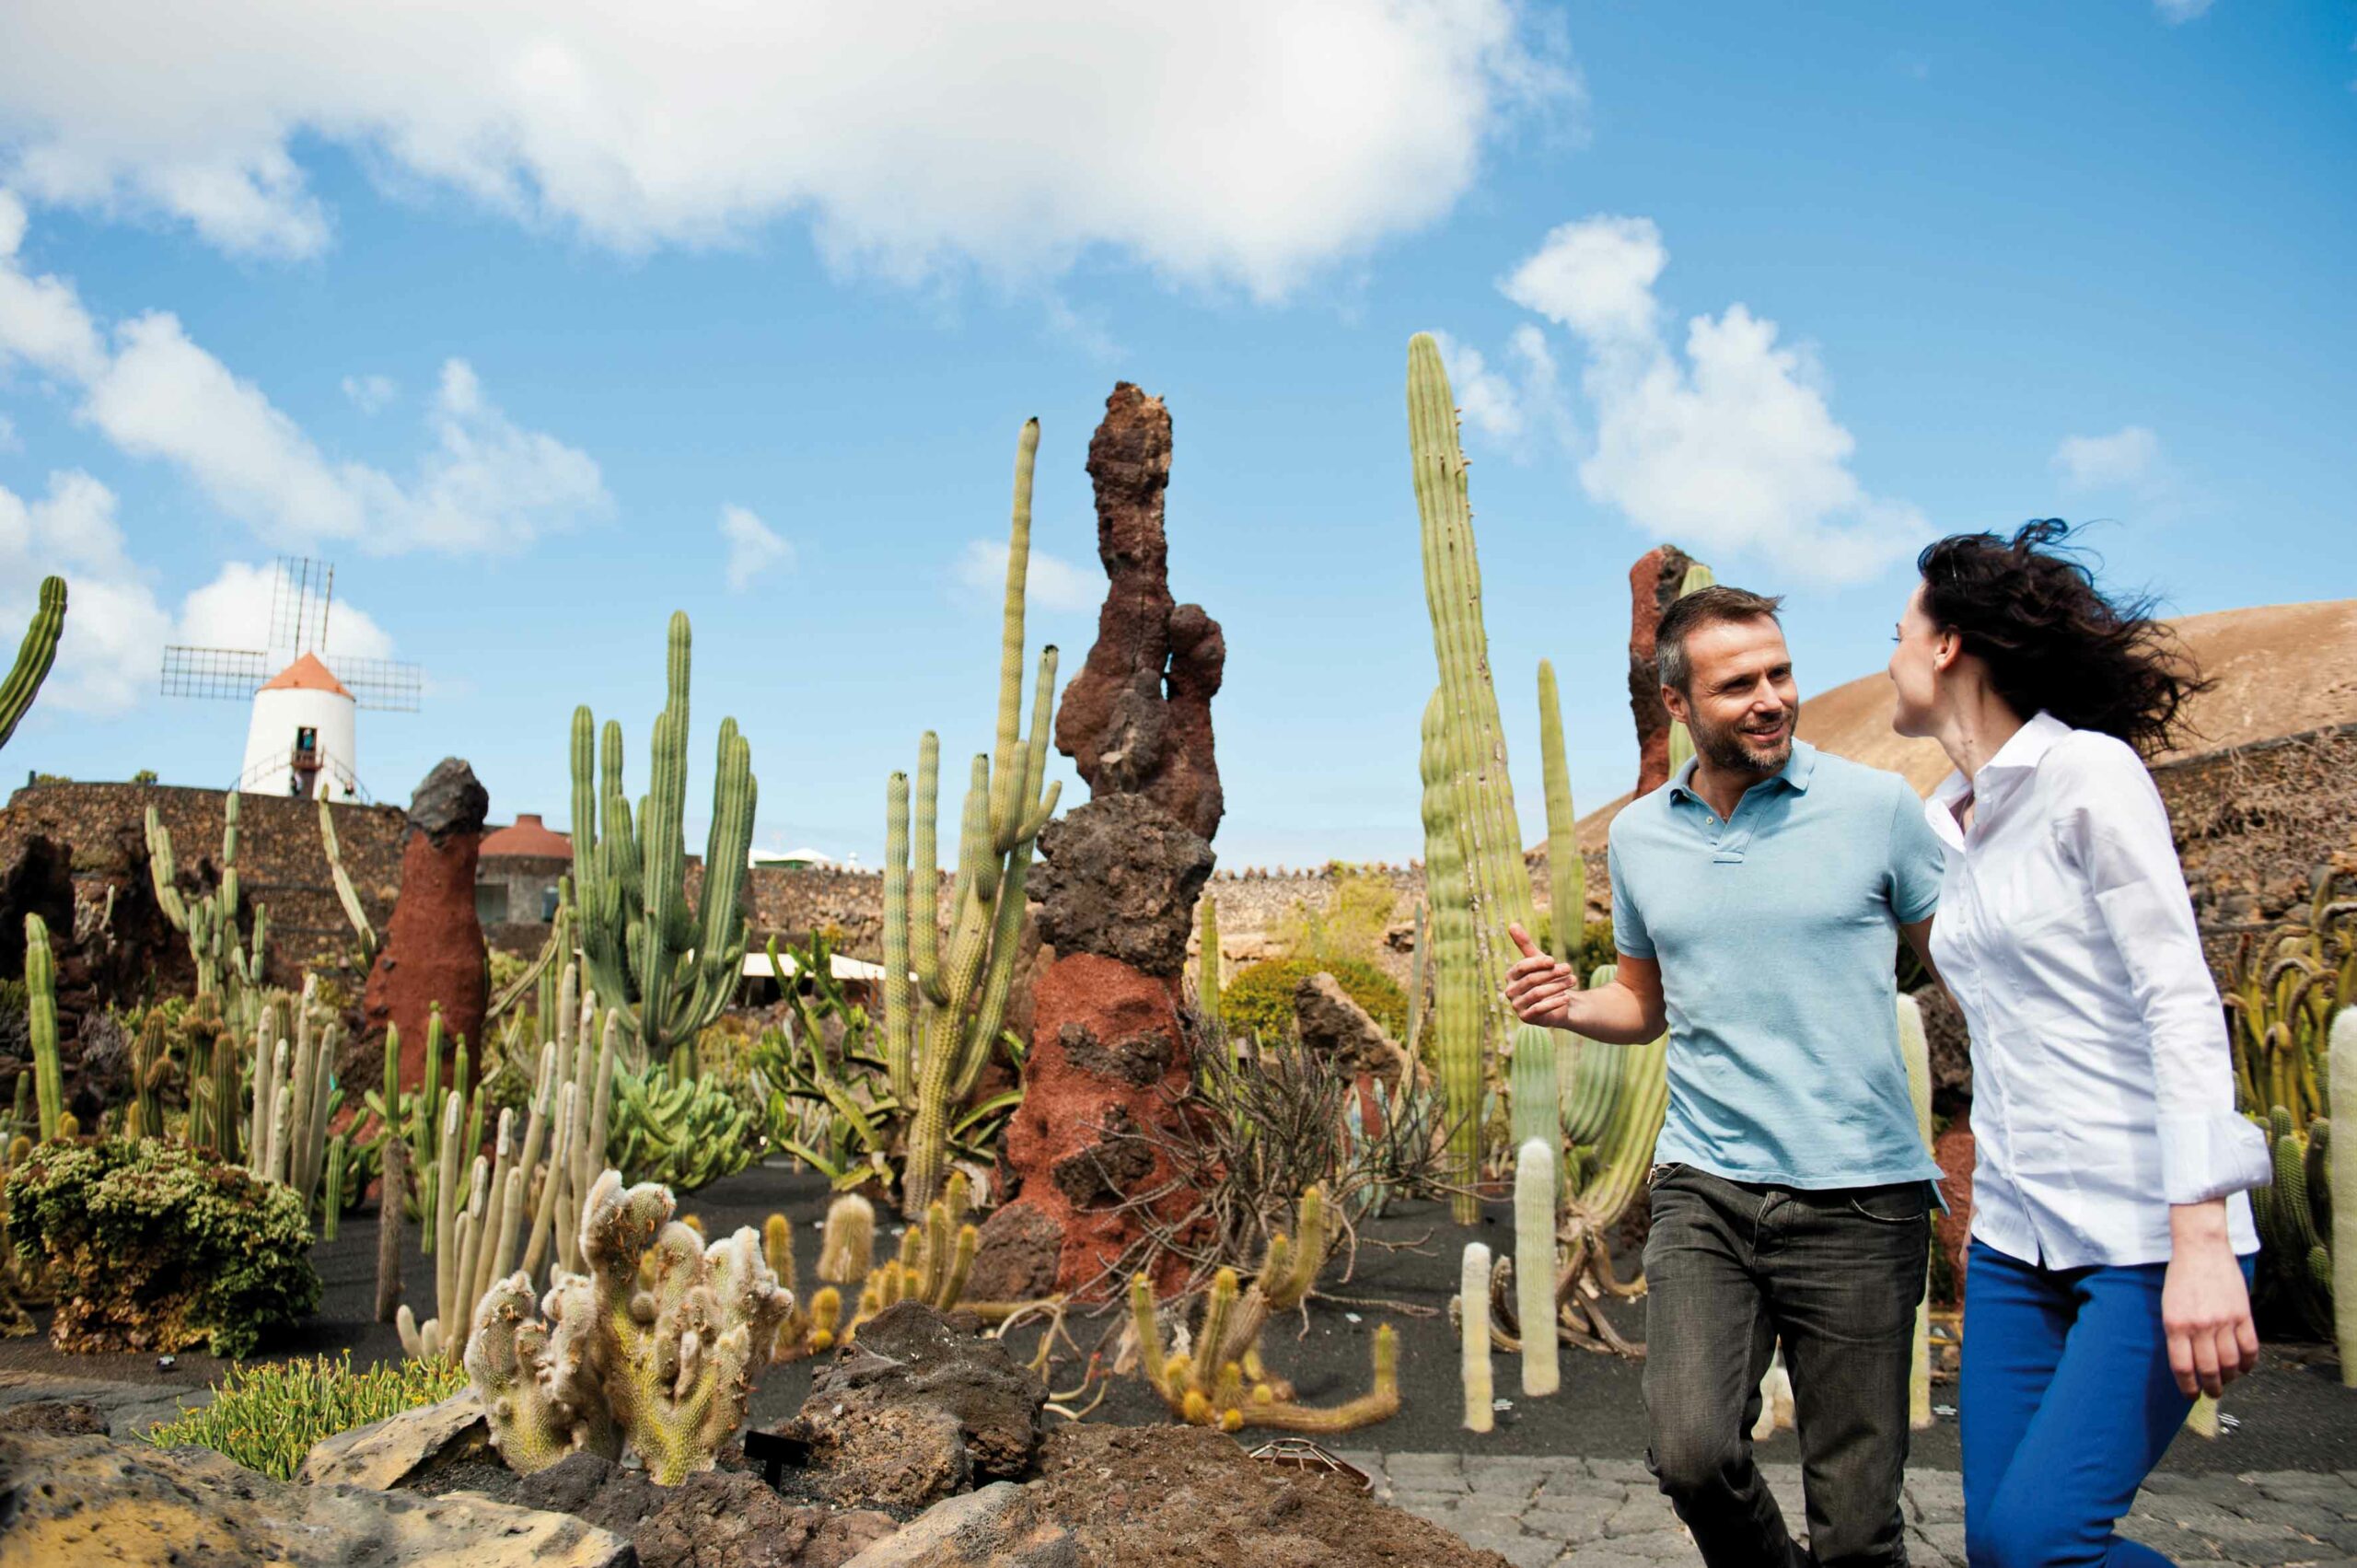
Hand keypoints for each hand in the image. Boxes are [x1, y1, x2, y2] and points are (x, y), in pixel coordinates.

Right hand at [1502, 923, 1578, 1028]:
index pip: (1522, 966)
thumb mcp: (1539, 960)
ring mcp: (1517, 1006)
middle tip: (1569, 968)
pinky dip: (1554, 1002)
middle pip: (1532, 980)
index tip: (1554, 960)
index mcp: (1510, 975)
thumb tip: (1512, 924)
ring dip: (1557, 985)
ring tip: (1573, 980)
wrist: (1559, 1002)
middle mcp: (1510, 991)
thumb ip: (1525, 943)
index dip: (1538, 962)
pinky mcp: (1526, 1018)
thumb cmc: (1547, 978)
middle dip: (1552, 973)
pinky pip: (1540, 1009)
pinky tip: (1567, 998)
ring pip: (1538, 993)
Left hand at [2163, 1203, 2260, 1398]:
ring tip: (2227, 1381)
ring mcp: (2223, 1321)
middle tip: (2212, 1393)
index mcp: (2175, 1325)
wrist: (2200, 1248)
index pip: (2183, 1368)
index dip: (2188, 1387)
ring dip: (2230, 1378)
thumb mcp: (2168, 1306)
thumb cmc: (2180, 1278)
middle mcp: (2199, 1326)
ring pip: (2231, 1363)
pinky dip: (2249, 1363)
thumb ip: (2178, 1334)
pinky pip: (2250, 1348)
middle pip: (2209, 1370)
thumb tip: (2188, 1364)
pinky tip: (2245, 1368)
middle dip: (2211, 1387)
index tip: (2191, 1395)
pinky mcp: (2243, 1315)